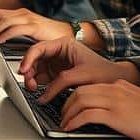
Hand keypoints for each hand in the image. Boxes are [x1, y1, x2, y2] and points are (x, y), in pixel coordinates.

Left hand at [0, 8, 72, 43]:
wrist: (68, 33)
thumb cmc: (48, 34)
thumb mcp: (28, 30)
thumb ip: (15, 30)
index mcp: (20, 13)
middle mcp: (22, 13)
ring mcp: (28, 18)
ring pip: (4, 20)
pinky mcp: (34, 26)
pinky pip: (15, 29)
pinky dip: (4, 34)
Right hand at [18, 38, 133, 102]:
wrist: (116, 82)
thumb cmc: (104, 73)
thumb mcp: (81, 75)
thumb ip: (60, 82)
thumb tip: (43, 95)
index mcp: (64, 44)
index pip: (39, 48)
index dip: (28, 59)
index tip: (23, 70)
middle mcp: (58, 53)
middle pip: (35, 59)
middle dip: (28, 71)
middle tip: (28, 83)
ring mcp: (57, 65)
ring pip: (36, 70)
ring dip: (31, 79)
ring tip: (33, 89)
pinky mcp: (58, 76)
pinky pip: (42, 80)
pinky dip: (37, 85)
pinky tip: (39, 92)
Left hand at [58, 80, 139, 139]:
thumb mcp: (137, 101)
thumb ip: (121, 101)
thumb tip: (108, 113)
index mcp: (119, 85)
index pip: (88, 85)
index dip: (74, 96)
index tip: (69, 105)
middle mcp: (114, 89)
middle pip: (79, 91)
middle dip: (66, 104)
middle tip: (62, 115)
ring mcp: (115, 100)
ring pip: (80, 100)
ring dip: (68, 113)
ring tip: (64, 123)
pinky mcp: (116, 115)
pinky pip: (87, 115)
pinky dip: (75, 121)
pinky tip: (71, 128)